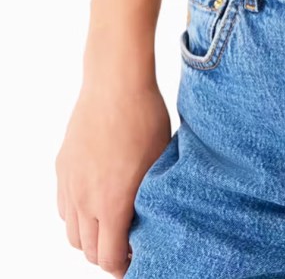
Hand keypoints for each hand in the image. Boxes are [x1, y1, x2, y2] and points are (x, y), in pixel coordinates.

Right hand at [56, 53, 171, 277]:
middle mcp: (85, 199)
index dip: (124, 267)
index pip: (109, 257)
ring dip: (91, 239)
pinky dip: (78, 217)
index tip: (139, 262)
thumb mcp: (160, 162)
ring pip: (72, 232)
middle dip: (108, 257)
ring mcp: (69, 184)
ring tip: (113, 230)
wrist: (115, 85)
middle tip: (129, 250)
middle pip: (88, 250)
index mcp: (112, 203)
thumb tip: (156, 219)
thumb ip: (152, 198)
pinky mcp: (63, 169)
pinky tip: (97, 206)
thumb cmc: (146, 119)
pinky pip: (64, 208)